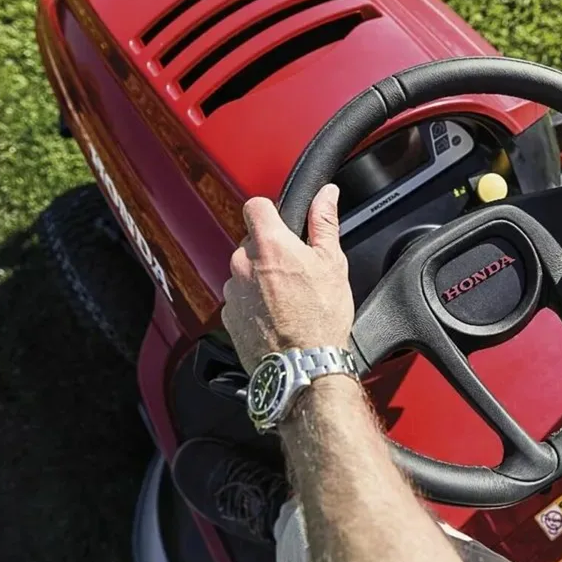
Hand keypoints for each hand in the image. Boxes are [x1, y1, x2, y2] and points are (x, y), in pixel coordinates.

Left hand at [221, 184, 354, 372]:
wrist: (303, 366)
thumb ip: (325, 222)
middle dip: (270, 250)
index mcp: (270, 244)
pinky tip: (276, 316)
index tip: (283, 223)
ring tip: (287, 299)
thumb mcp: (333, 263)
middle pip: (251, 242)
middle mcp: (243, 264)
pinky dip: (253, 302)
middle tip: (296, 270)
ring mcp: (232, 291)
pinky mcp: (228, 316)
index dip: (270, 211)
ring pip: (244, 271)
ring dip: (260, 278)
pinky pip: (239, 298)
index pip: (255, 205)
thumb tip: (326, 194)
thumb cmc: (321, 317)